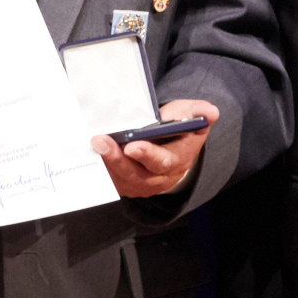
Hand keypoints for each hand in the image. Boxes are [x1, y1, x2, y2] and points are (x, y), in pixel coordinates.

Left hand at [91, 100, 218, 198]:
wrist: (170, 148)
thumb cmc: (178, 128)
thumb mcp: (189, 116)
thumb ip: (197, 112)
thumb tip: (210, 112)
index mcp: (178, 160)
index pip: (163, 161)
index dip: (148, 155)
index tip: (132, 145)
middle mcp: (160, 178)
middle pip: (137, 175)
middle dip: (117, 159)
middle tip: (100, 142)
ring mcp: (141, 185)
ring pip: (120, 180)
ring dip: (104, 165)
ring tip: (92, 146)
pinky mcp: (125, 185)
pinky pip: (110, 182)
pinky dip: (98, 170)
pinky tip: (87, 155)